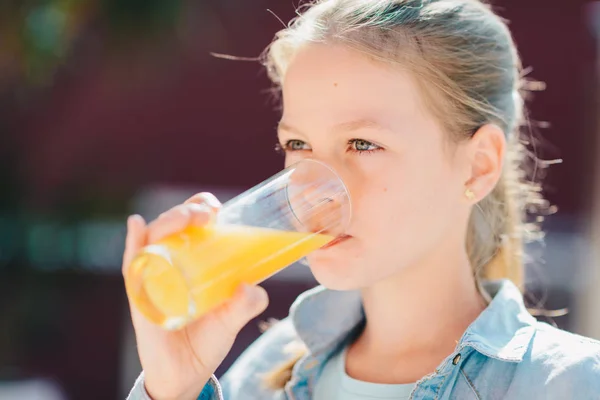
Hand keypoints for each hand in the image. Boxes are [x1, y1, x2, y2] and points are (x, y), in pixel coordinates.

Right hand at [123, 193, 268, 399]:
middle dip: (186, 212)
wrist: (185, 374)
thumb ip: (247, 304)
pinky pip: (132, 266)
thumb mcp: (231, 319)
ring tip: (184, 217)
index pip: (193, 224)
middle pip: (172, 226)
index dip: (201, 207)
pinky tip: (137, 225)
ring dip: (167, 223)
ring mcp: (152, 277)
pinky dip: (133, 244)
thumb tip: (251, 287)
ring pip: (153, 239)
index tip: (215, 207)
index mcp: (193, 262)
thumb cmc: (206, 340)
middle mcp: (170, 263)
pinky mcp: (139, 296)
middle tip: (206, 215)